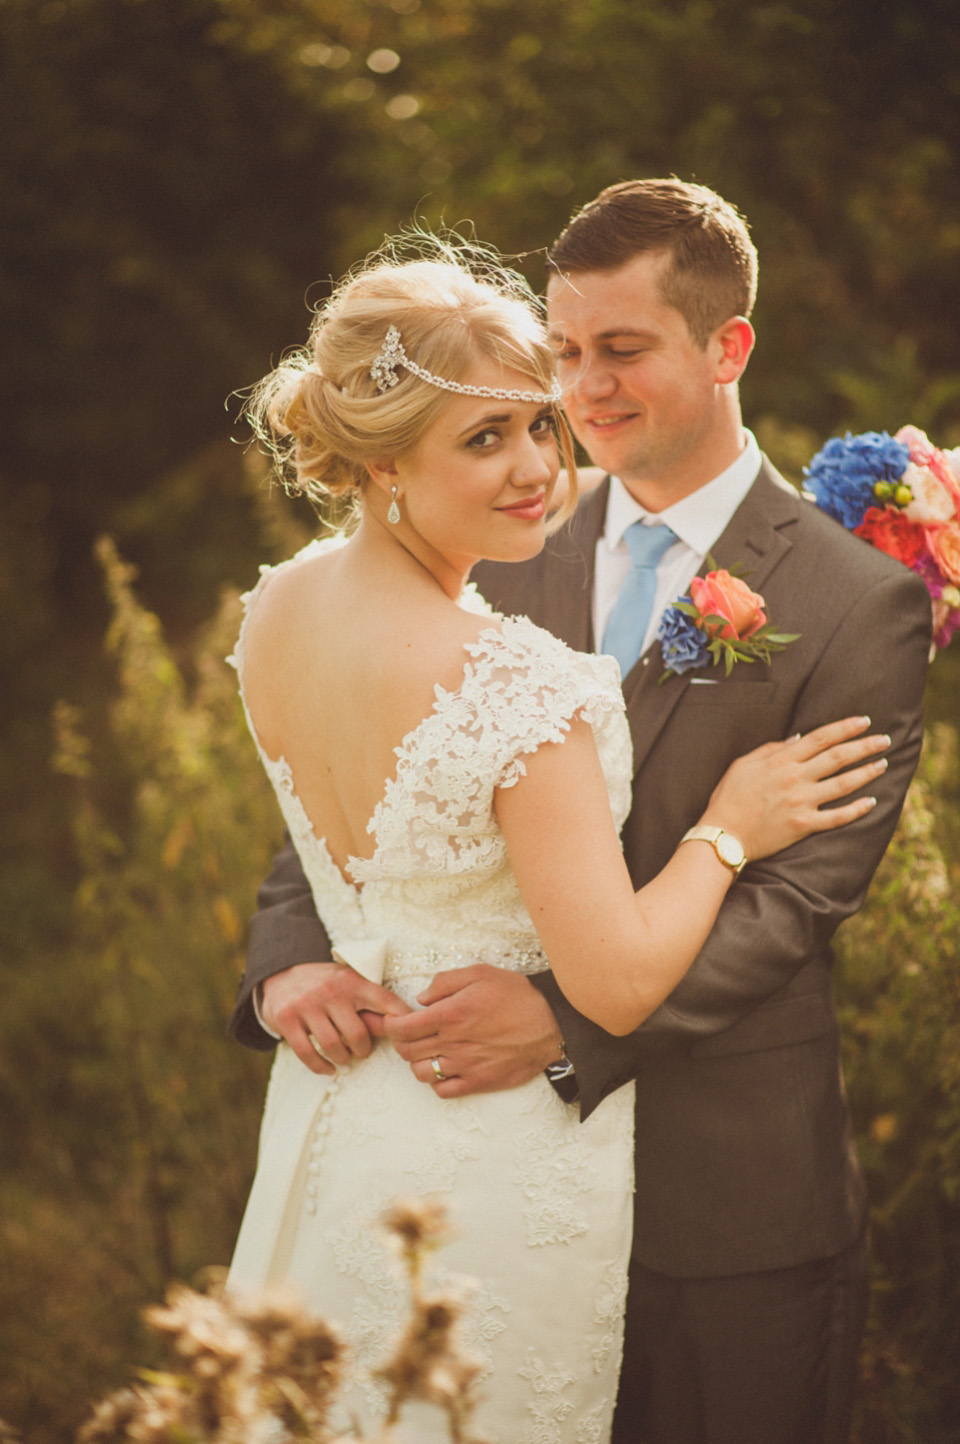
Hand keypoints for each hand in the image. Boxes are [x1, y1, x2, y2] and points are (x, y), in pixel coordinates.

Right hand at [261, 962, 412, 1074]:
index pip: (384, 1000)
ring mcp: (306, 1004)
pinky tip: (328, 1068)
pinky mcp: (286, 1019)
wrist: (281, 974)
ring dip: (343, 1059)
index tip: (409, 1036)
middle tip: (361, 1051)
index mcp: (351, 981)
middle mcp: (330, 991)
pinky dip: (321, 1067)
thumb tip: (401, 1025)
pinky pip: (307, 1053)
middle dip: (363, 1050)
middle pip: (358, 1034)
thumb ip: (369, 1001)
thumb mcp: (348, 982)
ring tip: (344, 1059)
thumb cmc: (325, 985)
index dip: (401, 1020)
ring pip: (333, 1046)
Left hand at [379, 964, 563, 1098]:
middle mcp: (454, 1042)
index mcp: (451, 1014)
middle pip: (407, 1051)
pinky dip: (436, 1081)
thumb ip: (444, 982)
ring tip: (428, 1049)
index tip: (393, 1021)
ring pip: (421, 1072)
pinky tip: (444, 1067)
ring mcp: (466, 1065)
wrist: (551, 1023)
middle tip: (409, 1033)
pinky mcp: (479, 1082)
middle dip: (400, 1042)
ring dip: (417, 1061)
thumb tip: (421, 998)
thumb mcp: (480, 973)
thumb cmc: (517, 995)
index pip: (402, 1028)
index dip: (390, 1025)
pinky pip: (443, 1090)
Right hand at [702, 716, 890, 861]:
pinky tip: (872, 802)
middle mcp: (795, 779)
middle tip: (884, 740)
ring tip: (883, 764)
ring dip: (867, 772)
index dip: (845, 728)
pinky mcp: (803, 826)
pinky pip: (837, 817)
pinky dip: (856, 810)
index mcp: (781, 761)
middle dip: (865, 746)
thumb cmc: (728, 798)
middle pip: (838, 757)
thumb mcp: (742, 764)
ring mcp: (801, 803)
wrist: (723, 834)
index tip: (864, 722)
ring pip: (843, 784)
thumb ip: (771, 749)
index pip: (821, 738)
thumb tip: (798, 739)